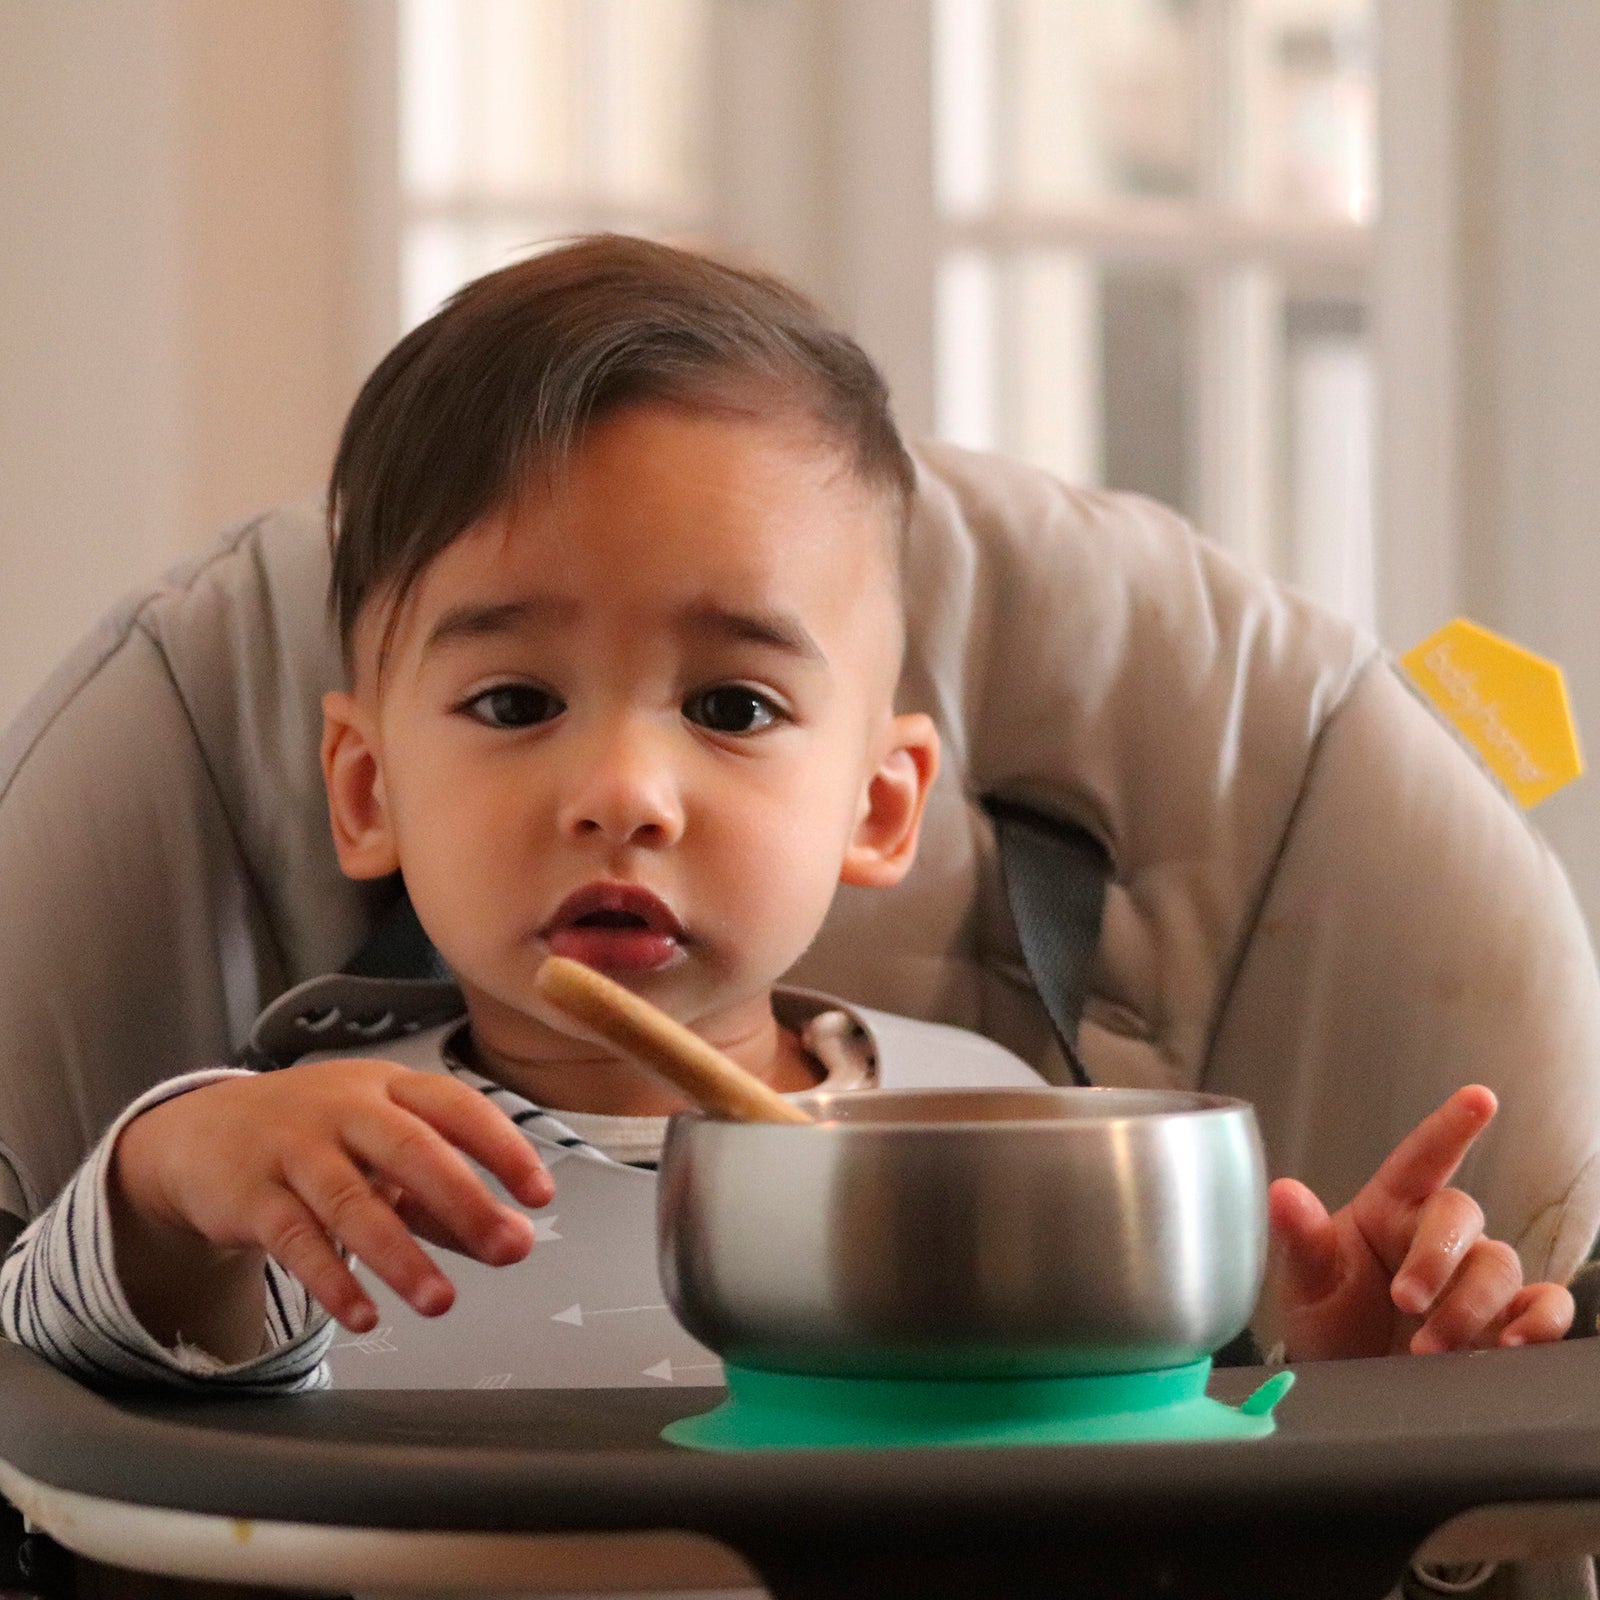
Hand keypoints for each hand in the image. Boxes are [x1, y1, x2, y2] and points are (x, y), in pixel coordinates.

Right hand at [111, 1059, 554, 1348]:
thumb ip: (443, 1195)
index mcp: (390, 1088)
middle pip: (410, 1149)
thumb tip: (511, 1237)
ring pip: (351, 1202)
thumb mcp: (382, 1150)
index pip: (457, 1108)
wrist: (200, 1132)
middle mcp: (344, 1110)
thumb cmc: (318, 1138)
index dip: (502, 1147)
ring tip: (441, 1302)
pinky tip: (365, 1315)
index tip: (541, 1193)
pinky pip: (295, 1241)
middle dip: (464, 1201)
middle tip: (510, 1247)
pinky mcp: (250, 1196)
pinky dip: (332, 1281)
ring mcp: (293, 1149)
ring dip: (400, 1256)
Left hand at [1268, 1085, 1573, 1359]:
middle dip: (1438, 1258)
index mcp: (1388, 1209)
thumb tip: (1283, 1192)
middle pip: (1461, 1216)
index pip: (1422, 1157)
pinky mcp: (1505, 1321)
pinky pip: (1545, 1305)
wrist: (1348, 1380)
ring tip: (1430, 1349)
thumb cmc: (1328, 1318)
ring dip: (1471, 1307)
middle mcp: (1437, 1235)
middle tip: (1406, 1302)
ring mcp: (1474, 1277)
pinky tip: (1514, 1345)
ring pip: (1499, 1265)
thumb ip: (1300, 1238)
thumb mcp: (1306, 1282)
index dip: (1451, 1126)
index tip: (1480, 1098)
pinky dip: (1540, 1322)